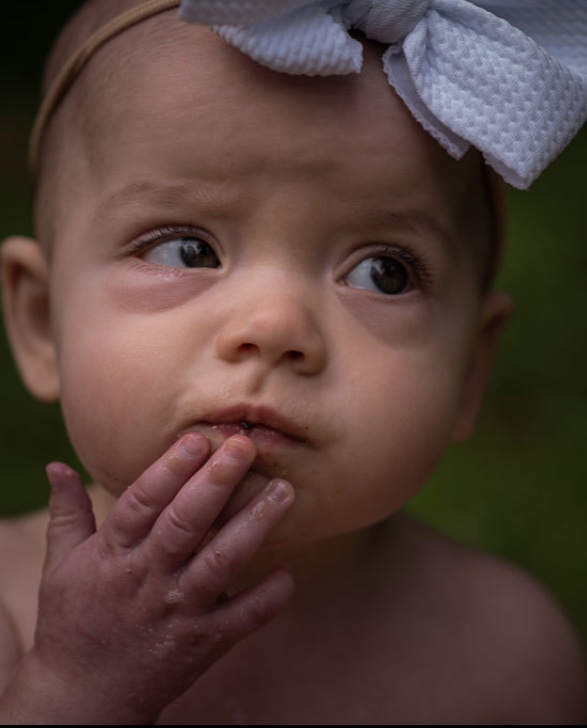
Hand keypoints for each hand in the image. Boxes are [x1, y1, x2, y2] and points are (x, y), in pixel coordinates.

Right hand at [21, 434, 294, 723]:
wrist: (84, 699)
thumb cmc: (74, 622)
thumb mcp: (60, 566)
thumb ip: (66, 513)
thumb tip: (57, 465)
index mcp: (114, 554)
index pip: (141, 503)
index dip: (169, 470)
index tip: (197, 439)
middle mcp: (148, 578)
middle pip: (185, 525)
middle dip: (217, 483)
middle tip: (245, 446)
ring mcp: (178, 611)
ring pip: (220, 564)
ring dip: (254, 526)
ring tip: (283, 491)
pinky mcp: (203, 642)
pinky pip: (242, 620)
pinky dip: (267, 599)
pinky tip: (288, 572)